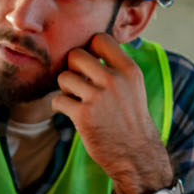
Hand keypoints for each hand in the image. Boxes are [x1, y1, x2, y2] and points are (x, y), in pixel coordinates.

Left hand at [52, 33, 172, 193]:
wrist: (136, 155)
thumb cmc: (130, 119)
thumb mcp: (133, 86)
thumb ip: (114, 67)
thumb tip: (87, 48)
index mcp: (129, 70)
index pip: (100, 39)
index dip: (89, 49)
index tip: (90, 65)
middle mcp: (114, 80)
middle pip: (75, 55)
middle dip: (72, 68)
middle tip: (79, 83)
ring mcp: (98, 97)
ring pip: (63, 77)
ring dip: (65, 89)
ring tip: (76, 100)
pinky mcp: (83, 115)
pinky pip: (58, 100)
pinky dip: (61, 107)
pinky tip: (72, 113)